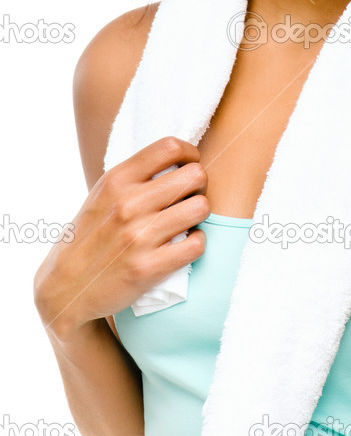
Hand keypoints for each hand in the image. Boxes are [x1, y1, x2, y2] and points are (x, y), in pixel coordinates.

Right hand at [33, 137, 210, 340]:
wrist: (65, 288)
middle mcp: (128, 204)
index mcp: (116, 180)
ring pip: (201, 208)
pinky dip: (196, 244)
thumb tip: (180, 160)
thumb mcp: (102, 196)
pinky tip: (184, 245)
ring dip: (199, 215)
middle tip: (188, 198)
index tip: (188, 166)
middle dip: (199, 186)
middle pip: (194, 175)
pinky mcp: (148, 268)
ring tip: (187, 222)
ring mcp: (138, 236)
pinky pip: (196, 244)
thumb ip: (135, 177)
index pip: (170, 147)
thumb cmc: (90, 237)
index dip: (190, 154)